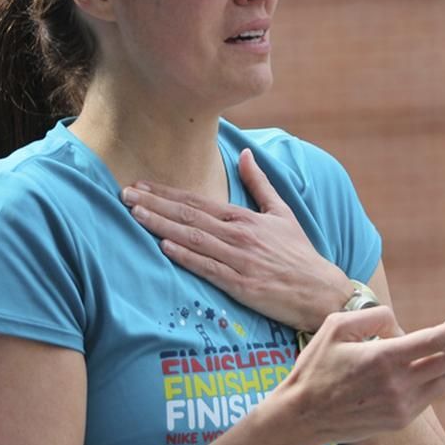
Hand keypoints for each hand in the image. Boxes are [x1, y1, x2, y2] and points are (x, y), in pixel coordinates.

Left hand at [121, 148, 352, 331]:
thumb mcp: (282, 212)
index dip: (166, 193)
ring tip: (134, 214)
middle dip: (154, 204)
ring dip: (162, 226)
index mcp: (244, 218)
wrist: (321, 290)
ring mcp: (239, 260)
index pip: (197, 201)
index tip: (140, 185)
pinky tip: (164, 248)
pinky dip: (186, 257)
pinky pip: (208, 268)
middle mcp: (239, 235)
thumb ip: (260, 183)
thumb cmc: (299, 254)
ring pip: (193, 239)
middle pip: (189, 216)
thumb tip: (244, 153)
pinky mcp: (241, 285)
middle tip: (123, 193)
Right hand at [283, 306, 444, 444]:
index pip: (438, 341)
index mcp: (383, 359)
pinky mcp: (399, 421)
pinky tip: (440, 363)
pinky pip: (430, 395)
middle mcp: (398, 386)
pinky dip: (440, 376)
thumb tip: (400, 325)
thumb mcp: (335, 326)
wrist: (301, 418)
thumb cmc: (315, 367)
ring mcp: (401, 407)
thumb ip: (374, 317)